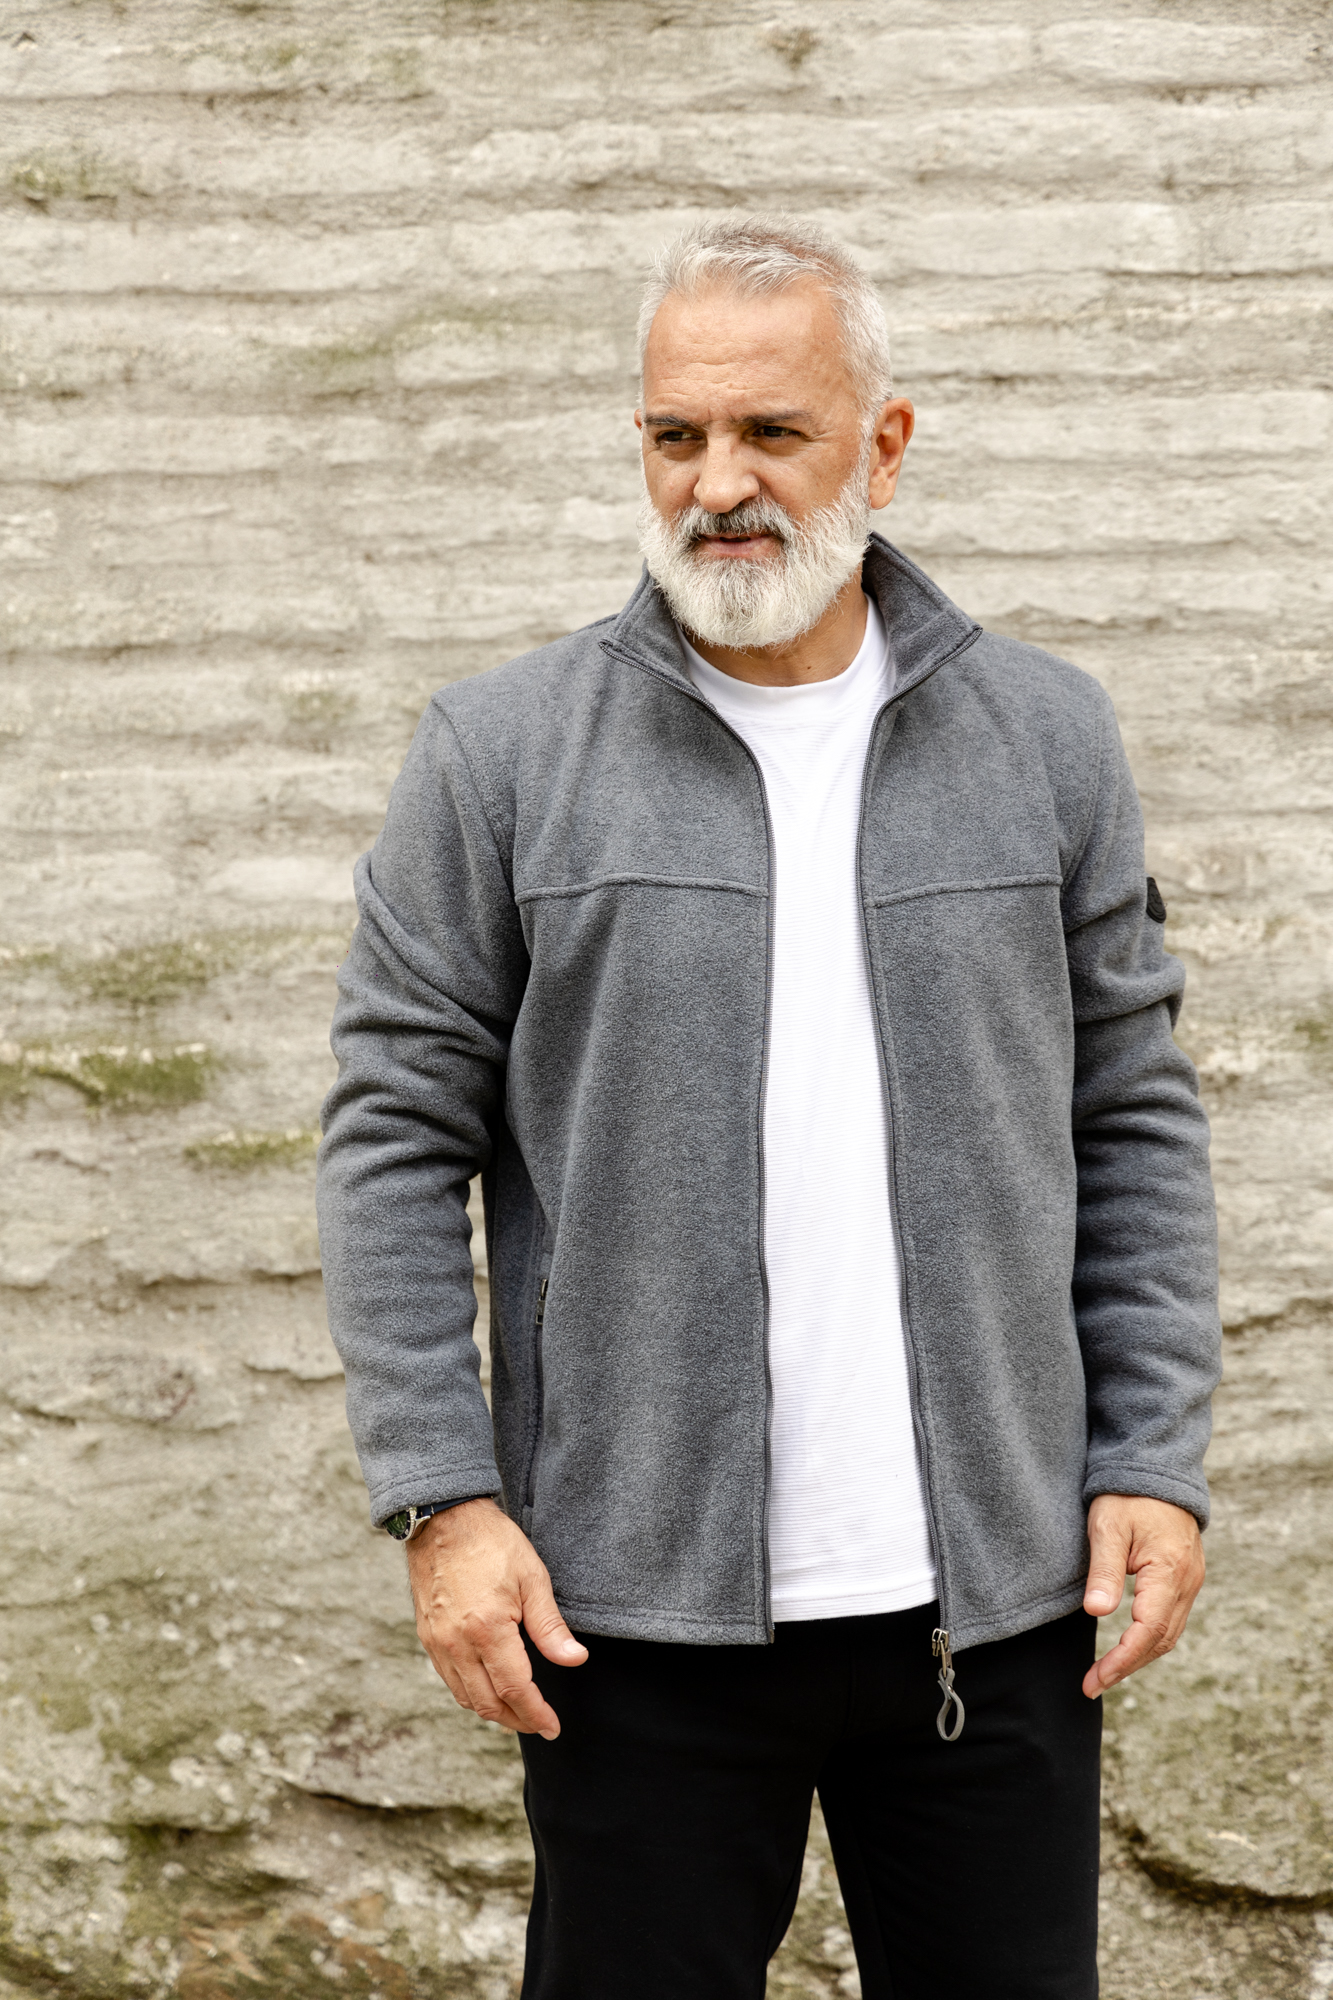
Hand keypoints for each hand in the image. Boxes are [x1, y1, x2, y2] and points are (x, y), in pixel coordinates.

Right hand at [405, 1498, 587, 1737]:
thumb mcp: (532, 1577)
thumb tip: (575, 1660)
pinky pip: (449, 1679)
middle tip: (540, 1723)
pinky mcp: (427, 1636)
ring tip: (519, 1712)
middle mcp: (456, 1643)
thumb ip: (551, 1627)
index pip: (516, 1689)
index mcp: (486, 1629)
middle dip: (517, 1720)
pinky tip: (489, 1687)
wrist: (443, 1519)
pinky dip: (471, 1693)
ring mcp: (437, 1642)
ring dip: (493, 1711)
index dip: (537, 1714)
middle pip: (488, 1703)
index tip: (553, 1726)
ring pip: (465, 1697)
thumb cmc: (491, 1542)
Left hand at [1081, 1493, 1204, 1698]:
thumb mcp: (1107, 1527)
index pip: (1147, 1631)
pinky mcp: (1185, 1578)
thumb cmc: (1127, 1496)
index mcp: (1169, 1572)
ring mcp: (1190, 1581)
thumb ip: (1104, 1571)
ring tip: (1106, 1673)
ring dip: (1140, 1656)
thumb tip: (1097, 1612)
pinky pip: (1171, 1618)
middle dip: (1128, 1666)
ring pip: (1169, 1633)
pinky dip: (1150, 1639)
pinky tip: (1128, 1646)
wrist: (1156, 1469)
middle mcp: (1187, 1582)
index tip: (1096, 1679)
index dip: (1122, 1660)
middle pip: (1161, 1640)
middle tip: (1094, 1684)